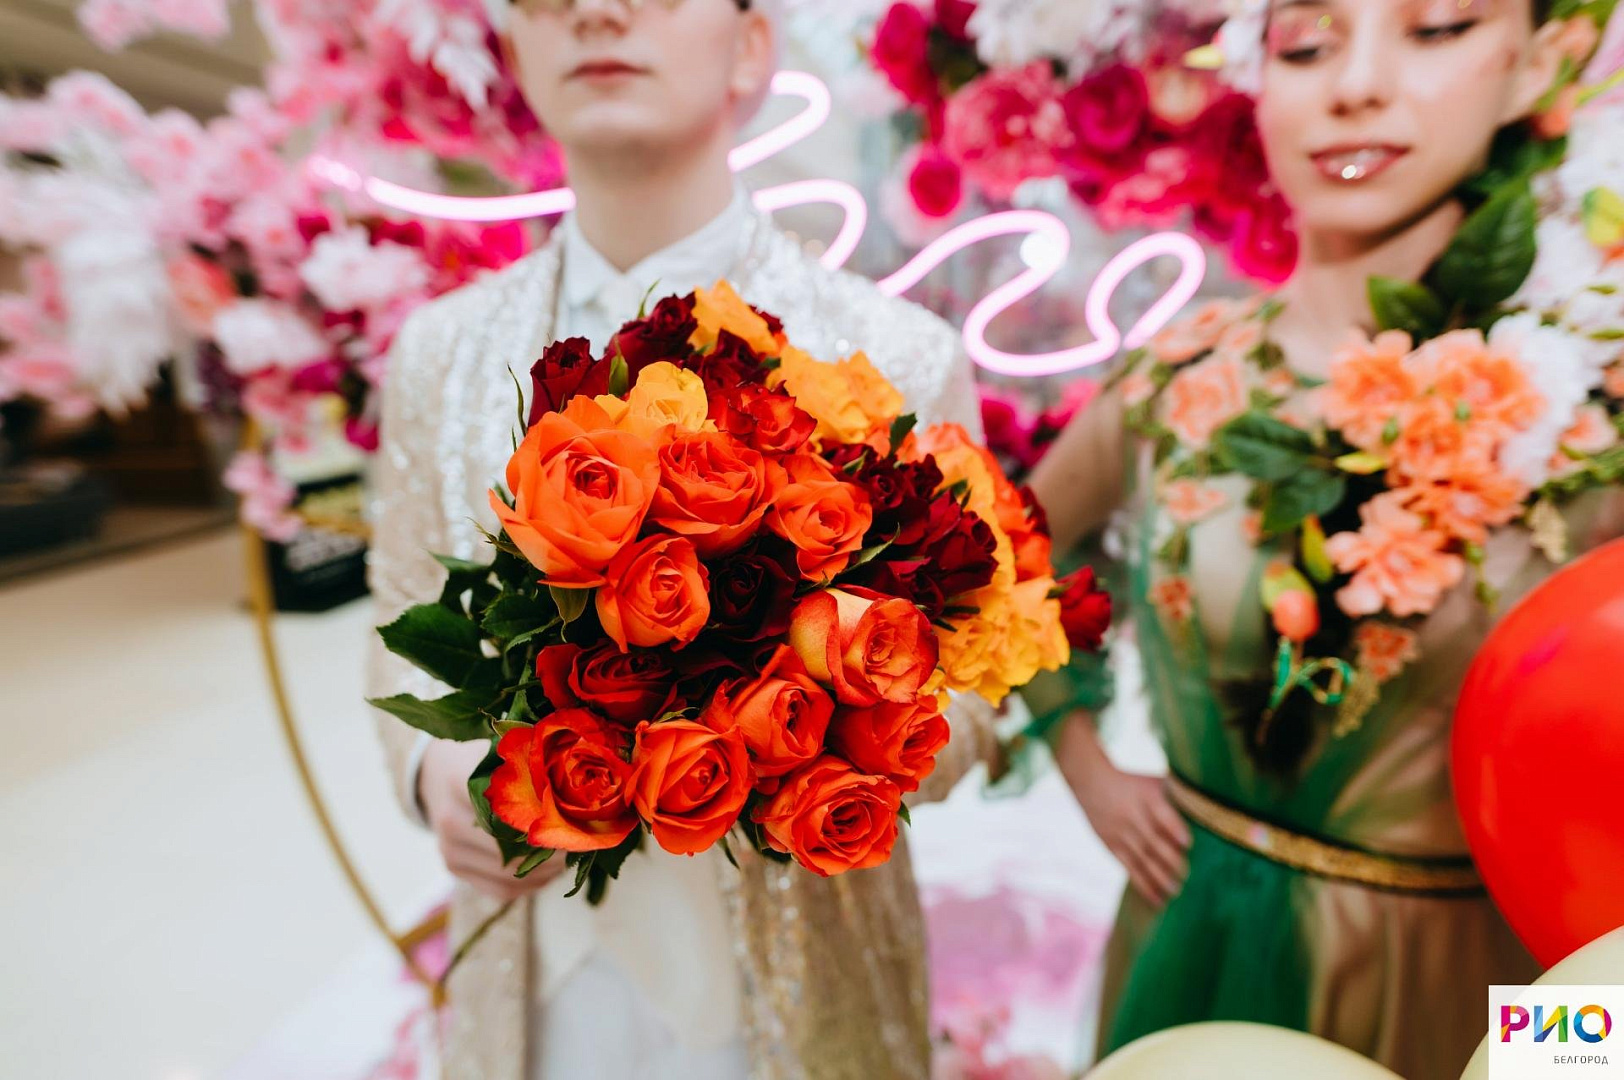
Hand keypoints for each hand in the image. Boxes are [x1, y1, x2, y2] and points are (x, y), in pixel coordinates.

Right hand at [419, 739, 567, 901]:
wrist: (439, 771)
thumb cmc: (485, 759)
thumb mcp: (504, 752)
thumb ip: (533, 767)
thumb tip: (583, 789)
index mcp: (462, 782)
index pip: (514, 813)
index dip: (548, 824)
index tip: (575, 826)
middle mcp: (451, 818)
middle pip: (513, 849)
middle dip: (551, 853)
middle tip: (578, 847)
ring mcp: (449, 847)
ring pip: (509, 875)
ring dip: (545, 873)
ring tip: (567, 859)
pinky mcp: (453, 867)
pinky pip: (499, 889)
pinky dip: (529, 886)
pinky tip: (547, 872)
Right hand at [1055, 716, 1189, 907]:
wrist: (1091, 782)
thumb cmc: (1133, 783)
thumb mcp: (1152, 782)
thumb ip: (1178, 794)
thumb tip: (1213, 809)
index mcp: (1145, 797)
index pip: (1160, 813)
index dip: (1173, 828)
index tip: (1188, 843)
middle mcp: (1132, 816)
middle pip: (1152, 841)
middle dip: (1171, 860)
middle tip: (1190, 877)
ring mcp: (1121, 833)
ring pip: (1142, 859)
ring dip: (1160, 877)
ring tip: (1177, 892)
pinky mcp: (1112, 846)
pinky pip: (1129, 868)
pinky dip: (1144, 885)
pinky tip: (1158, 900)